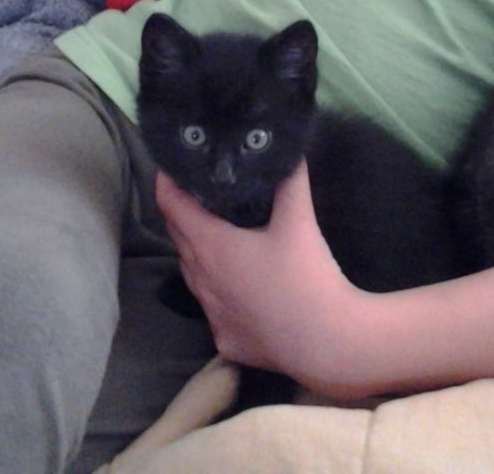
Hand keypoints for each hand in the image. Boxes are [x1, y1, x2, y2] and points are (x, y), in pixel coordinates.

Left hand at [155, 163, 367, 393]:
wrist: (327, 343)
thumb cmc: (306, 277)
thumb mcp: (300, 222)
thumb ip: (291, 181)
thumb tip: (290, 151)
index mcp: (210, 246)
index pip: (170, 206)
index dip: (167, 183)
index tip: (172, 167)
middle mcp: (201, 280)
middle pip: (177, 238)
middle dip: (181, 214)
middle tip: (197, 193)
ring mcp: (211, 314)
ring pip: (193, 276)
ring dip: (197, 254)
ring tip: (216, 235)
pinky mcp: (225, 340)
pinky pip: (214, 310)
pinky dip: (220, 292)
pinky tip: (242, 288)